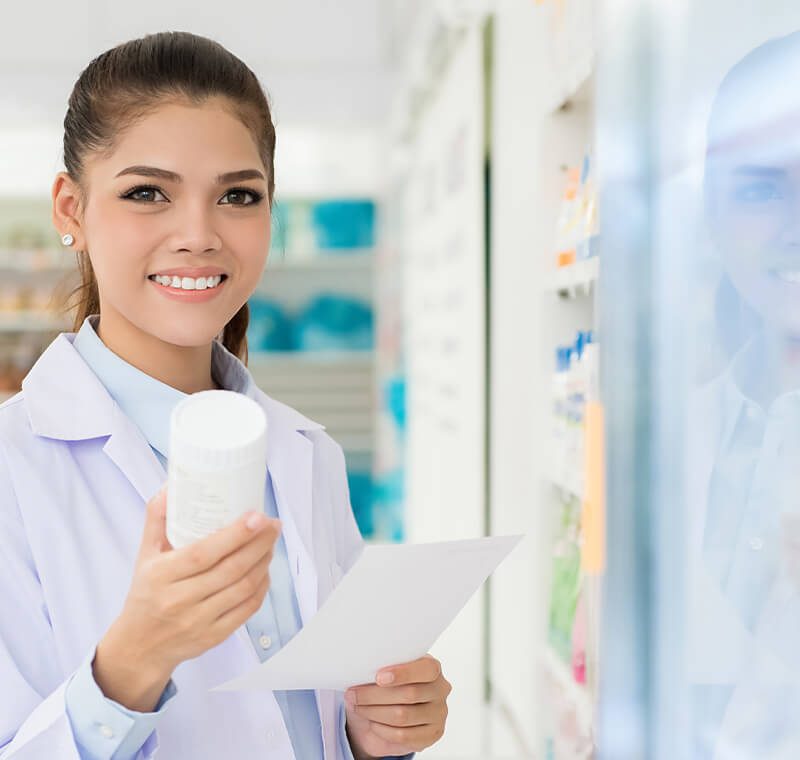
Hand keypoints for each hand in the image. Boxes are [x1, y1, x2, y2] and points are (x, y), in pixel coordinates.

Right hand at [94, 485, 280, 709]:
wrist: (139, 647)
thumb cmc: (146, 593)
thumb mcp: (144, 555)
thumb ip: (157, 519)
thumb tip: (171, 483)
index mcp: (162, 576)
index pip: (204, 553)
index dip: (235, 535)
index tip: (257, 516)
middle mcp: (180, 601)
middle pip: (230, 569)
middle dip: (259, 543)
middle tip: (272, 524)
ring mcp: (198, 622)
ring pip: (243, 588)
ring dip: (264, 562)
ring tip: (271, 542)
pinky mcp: (213, 637)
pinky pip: (247, 609)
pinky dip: (262, 587)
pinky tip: (265, 569)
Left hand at [344, 655, 451, 758]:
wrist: (390, 712)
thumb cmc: (388, 686)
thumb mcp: (386, 671)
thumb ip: (383, 669)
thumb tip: (363, 671)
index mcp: (433, 667)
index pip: (426, 669)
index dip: (402, 673)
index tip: (378, 678)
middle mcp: (440, 690)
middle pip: (409, 694)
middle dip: (375, 695)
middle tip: (353, 694)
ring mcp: (438, 714)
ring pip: (403, 716)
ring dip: (374, 712)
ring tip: (358, 707)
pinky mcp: (431, 735)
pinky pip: (403, 735)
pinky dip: (382, 729)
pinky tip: (373, 723)